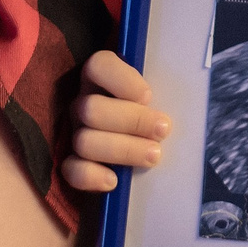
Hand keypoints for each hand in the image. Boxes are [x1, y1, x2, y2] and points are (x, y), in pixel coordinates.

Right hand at [60, 50, 169, 192]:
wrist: (147, 152)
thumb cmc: (156, 117)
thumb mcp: (161, 97)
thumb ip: (163, 92)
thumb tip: (176, 98)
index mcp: (101, 79)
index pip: (98, 66)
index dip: (121, 79)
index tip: (148, 96)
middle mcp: (84, 103)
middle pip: (91, 109)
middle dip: (132, 121)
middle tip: (162, 131)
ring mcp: (74, 133)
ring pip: (84, 141)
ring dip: (122, 150)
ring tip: (153, 155)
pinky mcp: (71, 163)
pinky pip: (71, 170)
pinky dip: (92, 176)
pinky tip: (114, 180)